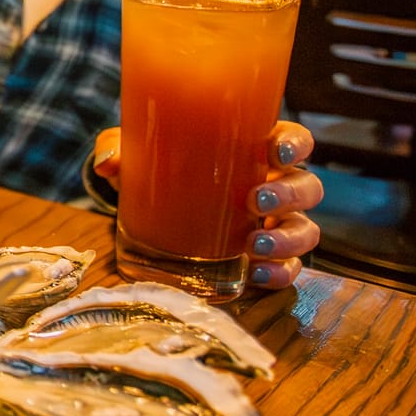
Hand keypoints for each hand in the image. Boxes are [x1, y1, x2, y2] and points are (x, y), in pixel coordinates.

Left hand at [91, 121, 322, 287]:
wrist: (151, 210)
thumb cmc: (159, 167)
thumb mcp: (138, 151)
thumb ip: (120, 147)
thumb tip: (109, 163)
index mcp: (254, 151)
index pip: (293, 140)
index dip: (295, 144)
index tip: (276, 150)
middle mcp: (274, 187)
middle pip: (307, 187)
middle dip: (290, 194)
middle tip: (256, 200)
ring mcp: (274, 225)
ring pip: (305, 230)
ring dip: (288, 238)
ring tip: (255, 244)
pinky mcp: (264, 259)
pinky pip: (288, 269)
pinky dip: (278, 273)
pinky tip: (255, 275)